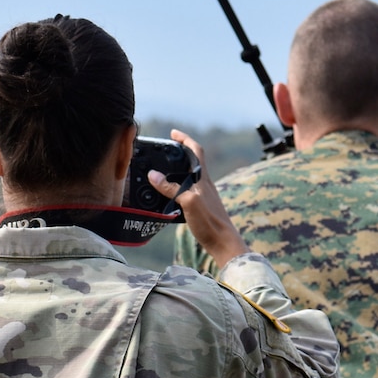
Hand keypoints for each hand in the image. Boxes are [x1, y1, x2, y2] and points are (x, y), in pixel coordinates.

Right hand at [148, 129, 250, 268]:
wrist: (223, 243)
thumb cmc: (210, 223)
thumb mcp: (188, 202)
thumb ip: (172, 188)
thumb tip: (154, 175)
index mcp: (203, 179)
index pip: (196, 151)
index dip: (185, 140)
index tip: (173, 133)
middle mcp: (205, 184)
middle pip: (193, 162)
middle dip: (179, 153)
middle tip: (164, 150)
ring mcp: (203, 195)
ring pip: (189, 176)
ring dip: (177, 170)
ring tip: (161, 170)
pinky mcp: (201, 206)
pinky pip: (186, 190)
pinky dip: (176, 187)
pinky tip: (167, 194)